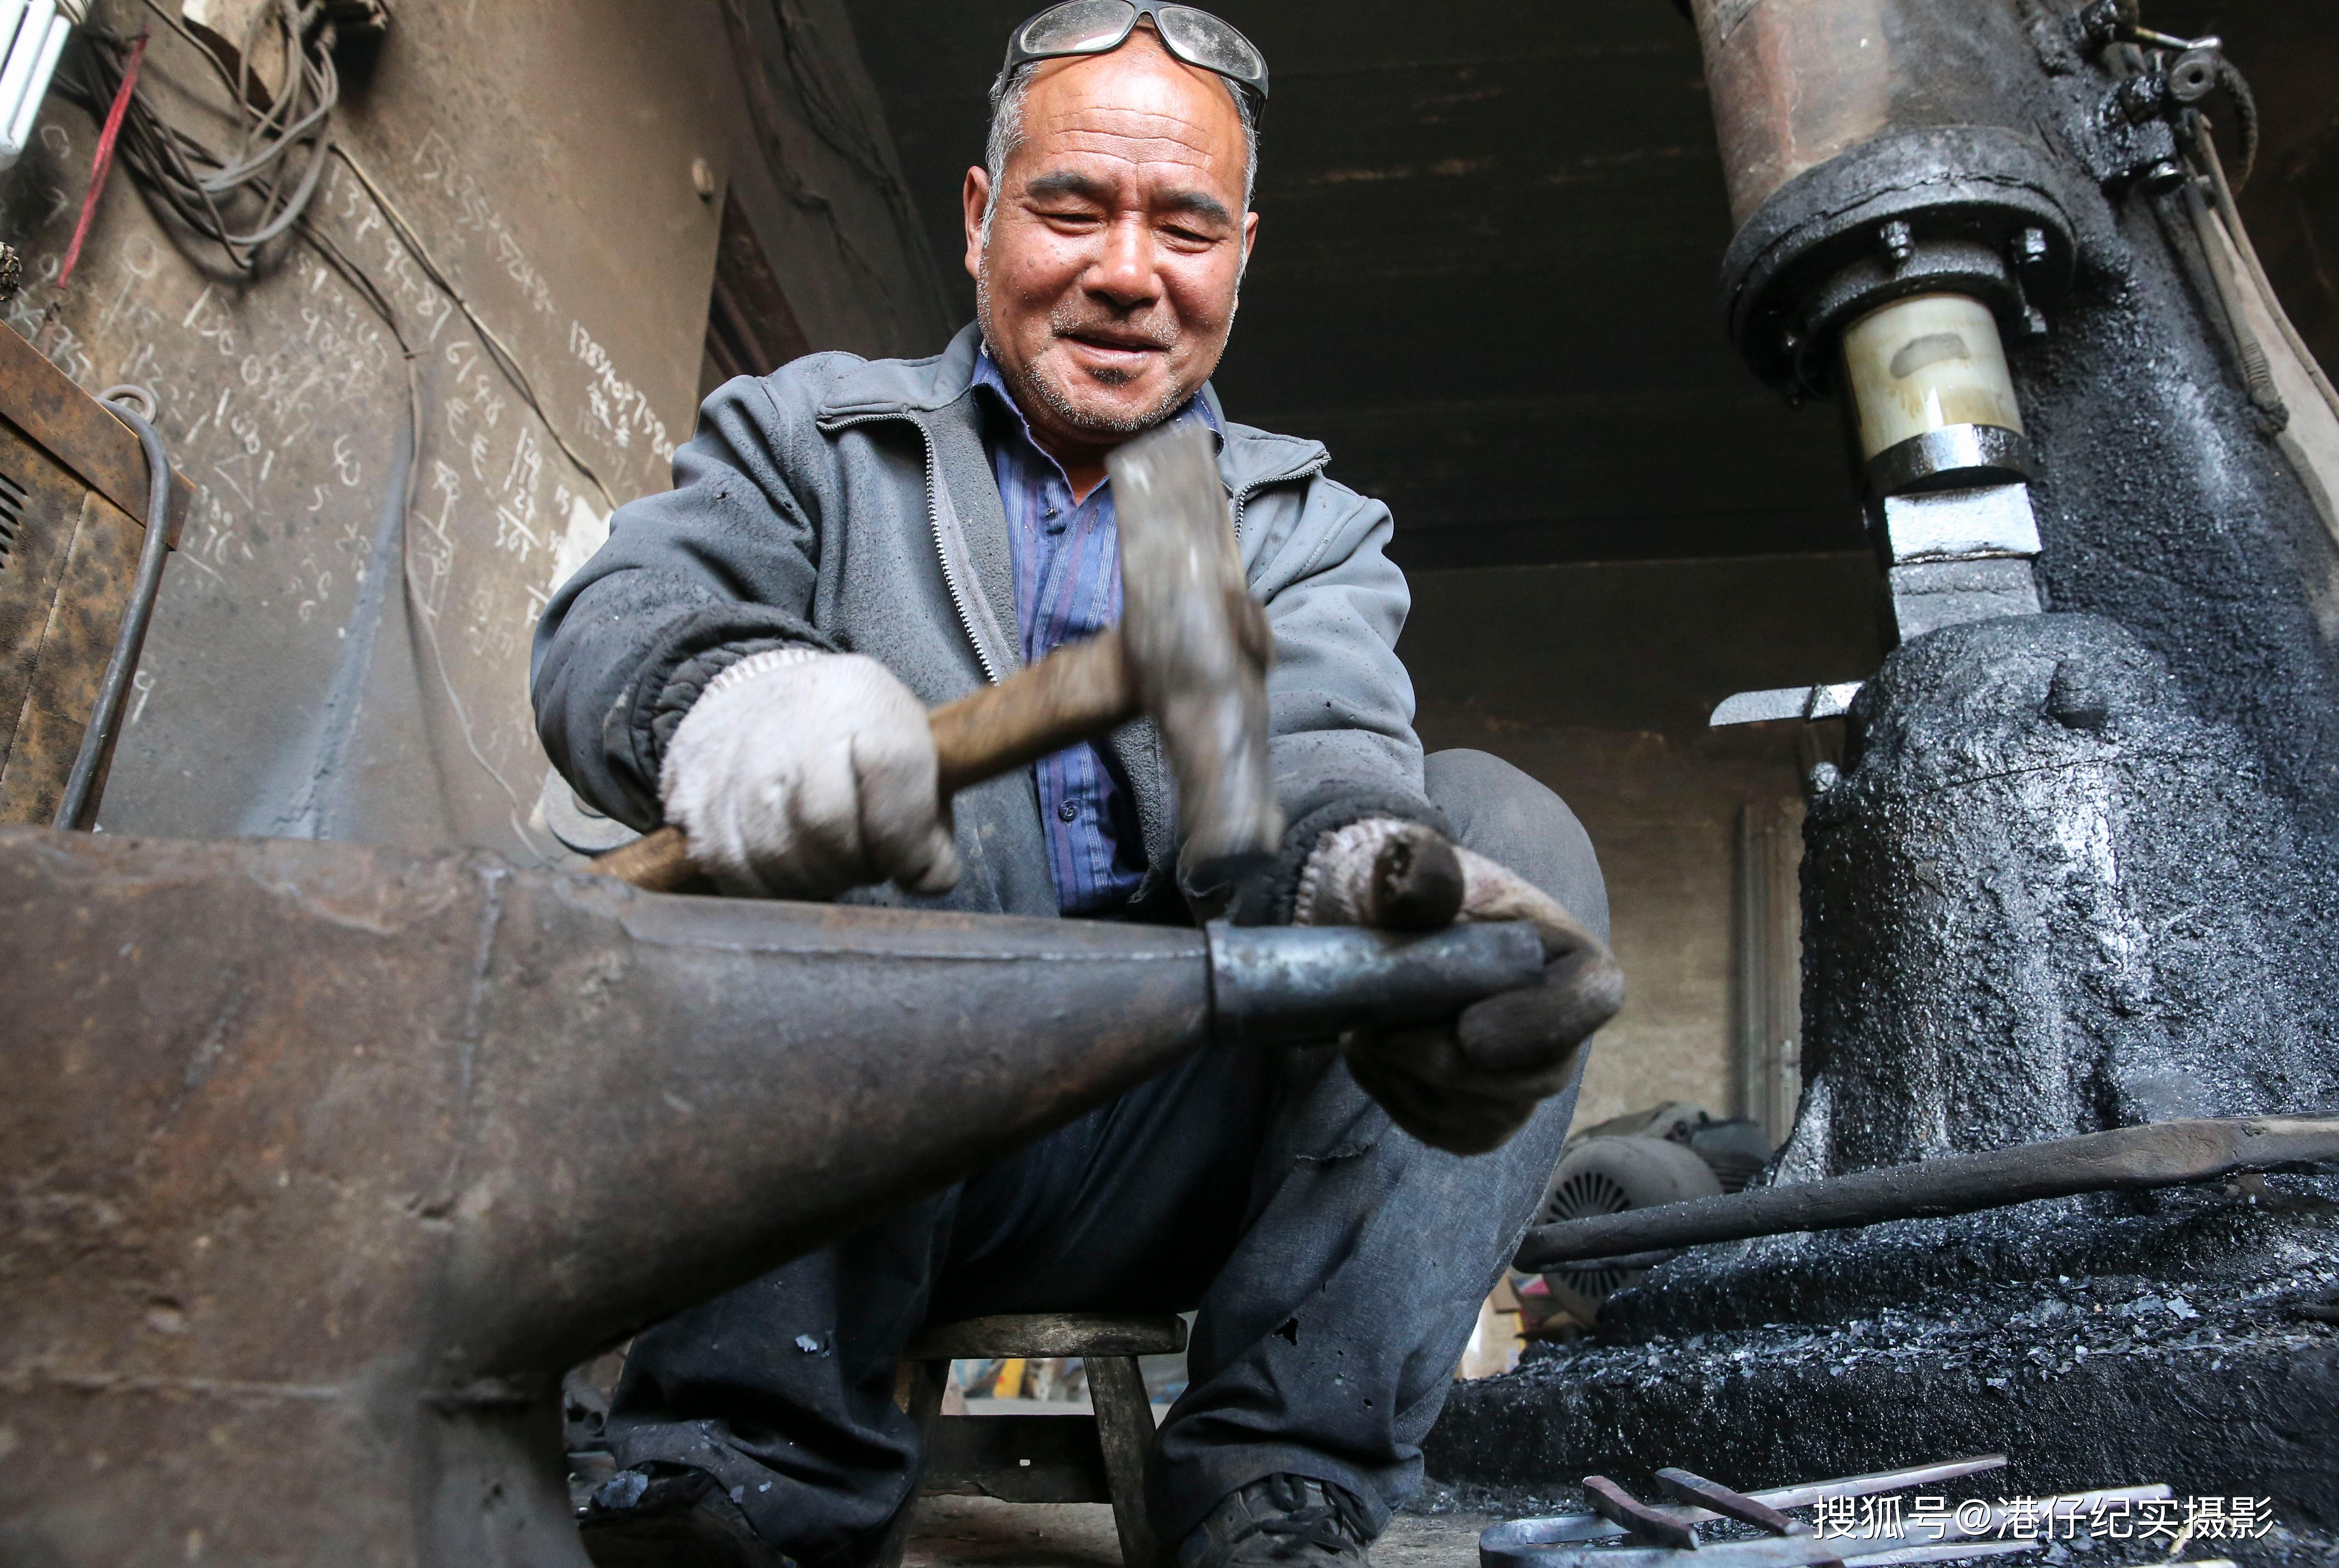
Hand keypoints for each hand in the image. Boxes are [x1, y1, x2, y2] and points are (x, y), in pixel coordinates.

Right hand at [660, 650, 961, 899]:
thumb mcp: (907, 747)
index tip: (913, 864)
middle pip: (828, 830)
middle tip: (864, 860)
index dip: (908, 842)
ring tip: (825, 858)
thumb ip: (929, 814)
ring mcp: (730, 760)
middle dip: (857, 866)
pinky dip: (767, 886)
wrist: (757, 698)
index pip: (892, 774)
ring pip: (778, 863)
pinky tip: (784, 864)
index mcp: (858, 697)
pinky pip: (733, 875)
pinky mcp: (688, 799)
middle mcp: (789, 719)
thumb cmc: (849, 735)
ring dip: (813, 881)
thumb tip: (927, 877)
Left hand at [1296, 819, 1623, 1154]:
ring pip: (1484, 1114)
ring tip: (1368, 1027)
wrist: (1385, 940)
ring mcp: (1526, 1085)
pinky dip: (1399, 1100)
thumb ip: (1420, 868)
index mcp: (1573, 960)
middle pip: (1531, 1078)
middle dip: (1443, 1059)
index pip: (1593, 999)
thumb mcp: (1414, 869)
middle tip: (1377, 1026)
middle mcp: (1565, 1032)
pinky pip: (1450, 1133)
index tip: (1468, 1032)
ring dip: (1412, 1079)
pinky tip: (1374, 1056)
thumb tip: (1420, 870)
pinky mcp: (1485, 1120)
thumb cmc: (1417, 900)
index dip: (1538, 1024)